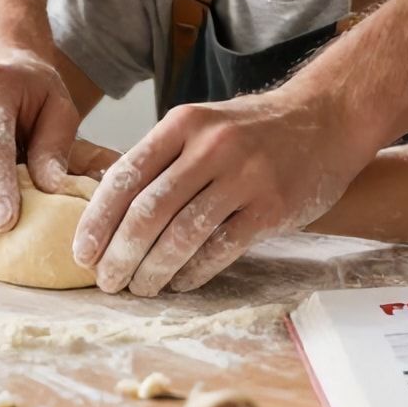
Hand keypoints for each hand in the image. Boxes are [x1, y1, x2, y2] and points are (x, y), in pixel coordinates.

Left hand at [70, 88, 376, 296]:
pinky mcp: (272, 207)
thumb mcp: (201, 125)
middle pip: (148, 211)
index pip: (125, 176)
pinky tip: (179, 283)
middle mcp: (210, 147)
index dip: (98, 220)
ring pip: (182, 235)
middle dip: (119, 253)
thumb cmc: (252, 129)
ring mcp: (244, 176)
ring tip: (138, 288)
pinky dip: (193, 272)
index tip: (81, 251)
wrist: (325, 118)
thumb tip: (107, 208)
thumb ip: (161, 158)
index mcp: (182, 123)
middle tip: (105, 280)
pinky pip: (221, 249)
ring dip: (153, 270)